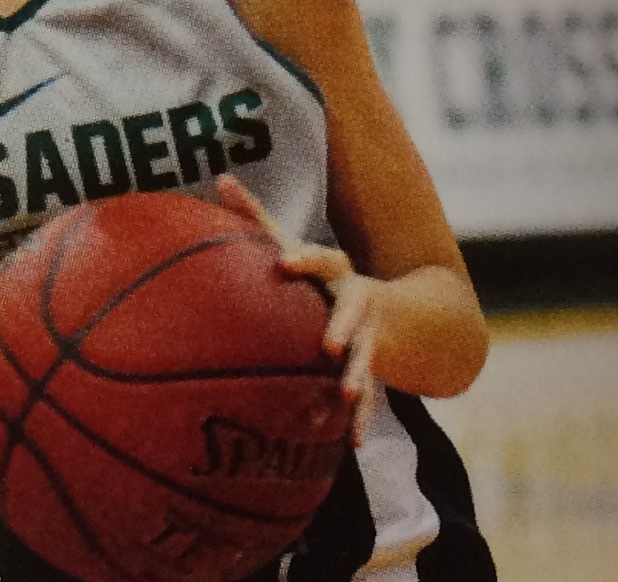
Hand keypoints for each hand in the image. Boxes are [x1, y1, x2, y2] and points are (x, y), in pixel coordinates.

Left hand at [215, 175, 377, 447]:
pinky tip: (353, 442)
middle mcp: (356, 302)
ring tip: (343, 396)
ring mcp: (369, 337)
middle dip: (342, 326)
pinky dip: (360, 418)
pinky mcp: (372, 368)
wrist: (397, 310)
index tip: (283, 264)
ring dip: (355, 377)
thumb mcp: (294, 243)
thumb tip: (220, 176)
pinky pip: (369, 396)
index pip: (320, 259)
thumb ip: (257, 216)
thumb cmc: (322, 275)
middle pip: (352, 313)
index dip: (302, 260)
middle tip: (327, 345)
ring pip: (366, 358)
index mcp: (334, 269)